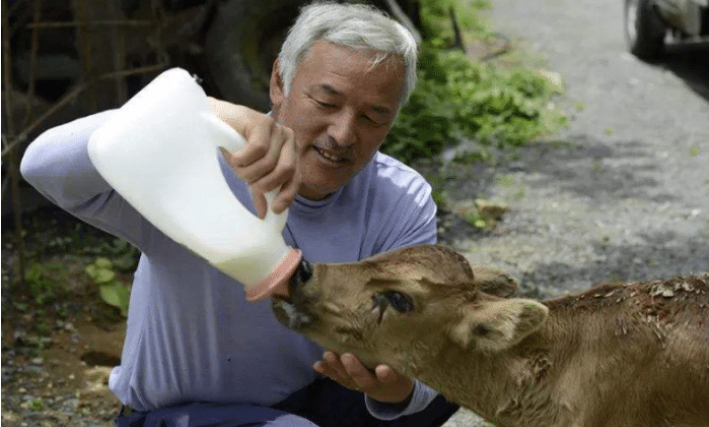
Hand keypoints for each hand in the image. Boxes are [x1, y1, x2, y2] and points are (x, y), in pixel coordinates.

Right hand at [208, 97, 298, 217]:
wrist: (216, 122)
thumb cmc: (235, 147)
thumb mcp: (250, 172)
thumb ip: (260, 190)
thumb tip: (265, 214)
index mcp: (290, 151)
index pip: (296, 177)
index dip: (287, 194)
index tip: (275, 210)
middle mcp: (288, 138)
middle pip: (286, 170)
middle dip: (266, 183)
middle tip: (250, 185)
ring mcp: (276, 128)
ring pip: (268, 162)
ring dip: (249, 171)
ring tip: (237, 167)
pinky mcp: (262, 121)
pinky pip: (258, 149)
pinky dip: (244, 158)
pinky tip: (234, 156)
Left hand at [313, 351, 413, 404]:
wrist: (392, 391)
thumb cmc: (398, 367)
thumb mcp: (401, 362)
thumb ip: (395, 350)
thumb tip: (387, 324)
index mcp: (392, 379)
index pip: (391, 377)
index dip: (386, 374)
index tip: (383, 369)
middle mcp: (376, 384)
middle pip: (364, 380)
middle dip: (355, 369)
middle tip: (347, 356)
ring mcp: (361, 385)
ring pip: (348, 379)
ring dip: (337, 368)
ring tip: (328, 355)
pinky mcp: (350, 383)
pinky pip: (338, 378)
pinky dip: (328, 372)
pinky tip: (317, 365)